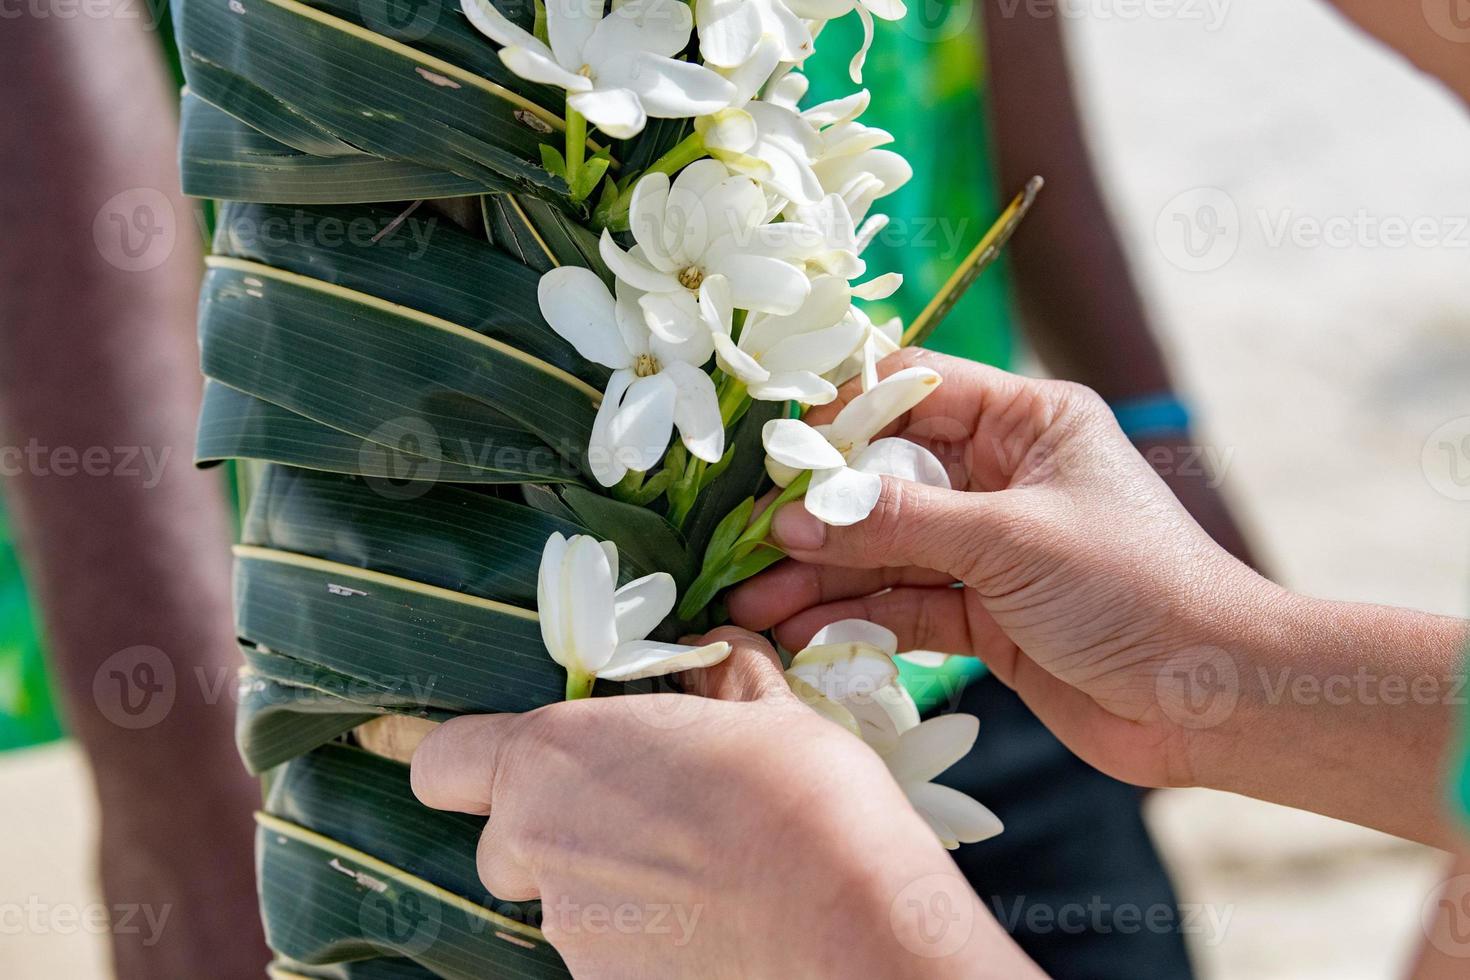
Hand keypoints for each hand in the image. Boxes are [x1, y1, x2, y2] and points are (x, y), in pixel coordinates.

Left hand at [411, 627, 1037, 978]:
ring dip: (612, 886)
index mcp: (556, 758)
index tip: (491, 759)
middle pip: (504, 841)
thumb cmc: (801, 799)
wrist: (850, 929)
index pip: (443, 761)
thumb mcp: (766, 710)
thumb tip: (717, 651)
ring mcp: (572, 934)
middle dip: (553, 830)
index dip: (463, 759)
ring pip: (565, 903)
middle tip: (640, 815)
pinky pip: (610, 955)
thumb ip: (719, 679)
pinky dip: (646, 942)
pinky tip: (715, 927)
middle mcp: (541, 847)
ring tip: (704, 876)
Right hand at [730, 348, 1284, 790]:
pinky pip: (903, 604)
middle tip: (745, 540)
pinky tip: (798, 629)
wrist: (1214, 698)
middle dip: (815, 512)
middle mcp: (1002, 474)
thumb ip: (899, 525)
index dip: (839, 417)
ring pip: (885, 549)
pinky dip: (853, 617)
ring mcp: (990, 548)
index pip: (911, 391)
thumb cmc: (1136, 587)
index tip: (773, 452)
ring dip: (821, 574)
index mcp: (1026, 422)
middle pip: (884, 477)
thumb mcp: (1011, 541)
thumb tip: (795, 516)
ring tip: (751, 600)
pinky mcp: (985, 614)